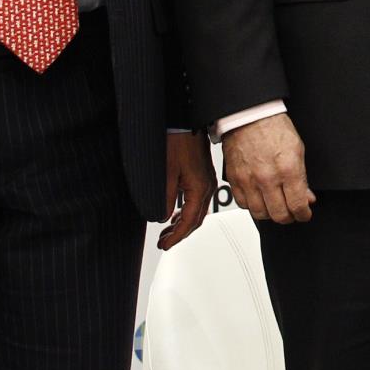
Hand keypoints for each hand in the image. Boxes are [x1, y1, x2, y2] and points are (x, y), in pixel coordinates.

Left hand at [157, 133, 218, 249]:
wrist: (185, 124)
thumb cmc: (178, 143)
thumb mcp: (166, 174)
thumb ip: (165, 199)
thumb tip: (163, 217)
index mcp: (200, 188)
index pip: (190, 221)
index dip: (177, 236)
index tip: (165, 245)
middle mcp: (207, 187)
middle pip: (196, 219)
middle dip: (180, 233)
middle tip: (165, 242)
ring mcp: (206, 181)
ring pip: (197, 211)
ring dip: (183, 223)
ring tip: (167, 231)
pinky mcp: (203, 176)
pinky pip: (197, 201)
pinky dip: (187, 212)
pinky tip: (177, 214)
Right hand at [221, 113, 314, 223]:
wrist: (249, 117)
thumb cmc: (273, 128)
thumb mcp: (298, 150)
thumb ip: (302, 177)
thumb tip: (306, 197)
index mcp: (287, 169)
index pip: (297, 205)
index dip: (303, 214)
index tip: (304, 214)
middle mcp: (267, 178)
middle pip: (279, 215)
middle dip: (289, 217)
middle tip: (292, 213)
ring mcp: (249, 181)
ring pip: (259, 214)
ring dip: (270, 214)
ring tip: (276, 207)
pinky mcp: (235, 181)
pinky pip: (243, 205)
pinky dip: (252, 206)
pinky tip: (260, 199)